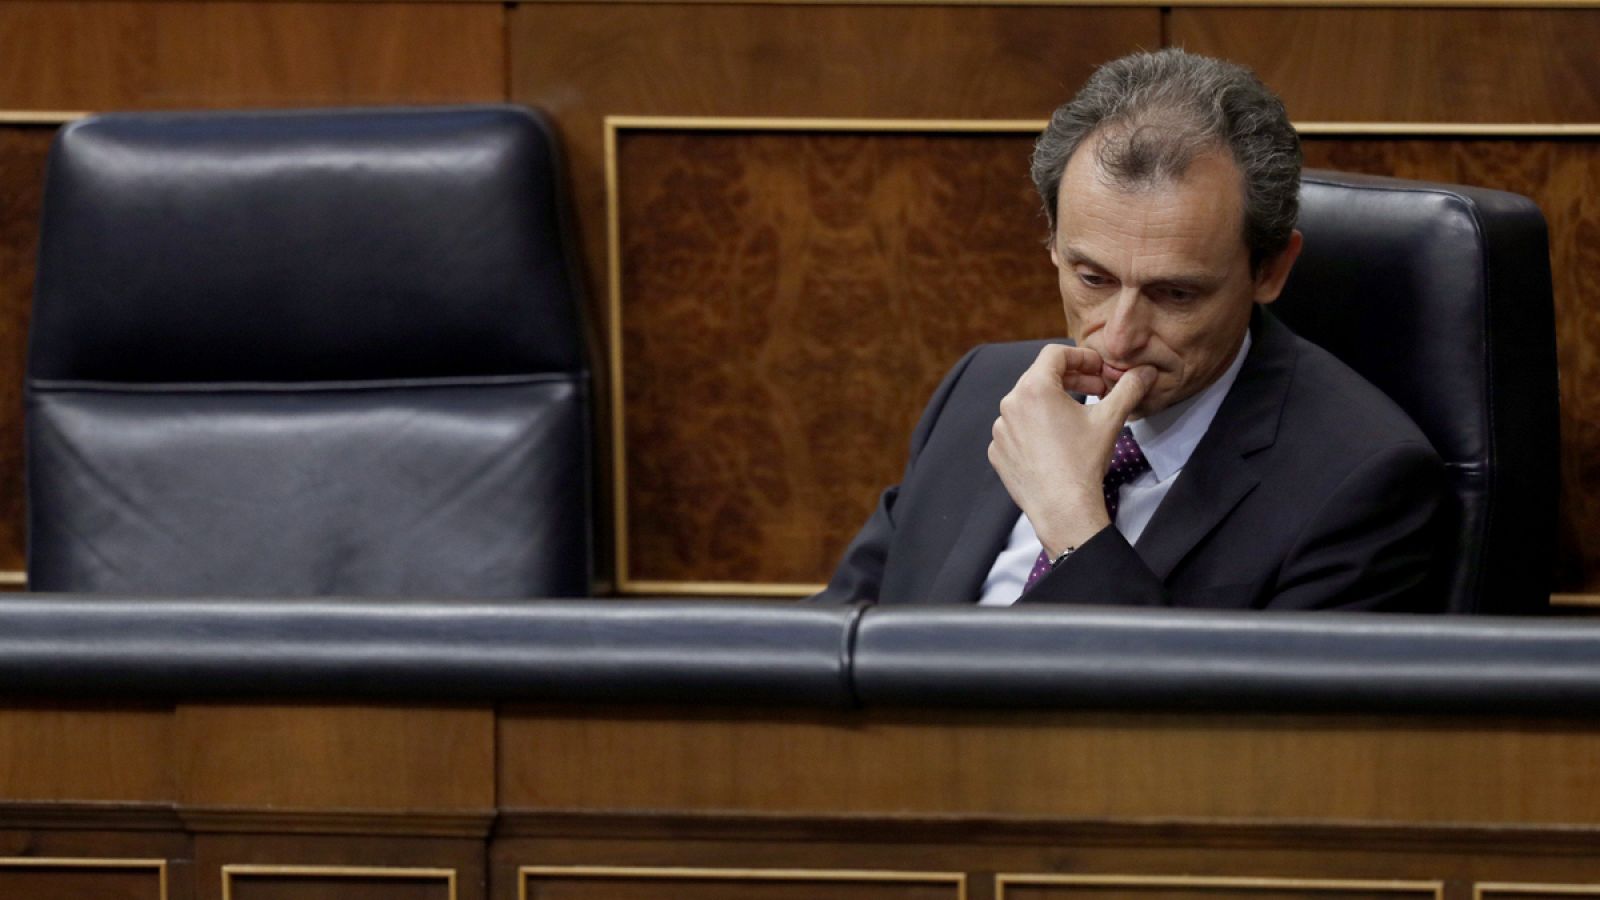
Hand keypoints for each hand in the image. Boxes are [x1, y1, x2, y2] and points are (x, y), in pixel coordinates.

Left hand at [987, 345, 1154, 556]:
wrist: (1063, 509)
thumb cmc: (1084, 462)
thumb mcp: (1111, 419)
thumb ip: (1128, 389)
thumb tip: (1146, 372)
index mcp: (1034, 388)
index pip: (1055, 354)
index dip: (1081, 357)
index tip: (1098, 370)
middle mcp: (1010, 404)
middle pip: (1040, 377)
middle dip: (1070, 379)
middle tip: (1095, 390)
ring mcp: (1000, 429)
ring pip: (1027, 404)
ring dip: (1052, 404)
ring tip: (1076, 418)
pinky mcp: (998, 451)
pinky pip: (1016, 430)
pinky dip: (1035, 428)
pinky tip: (1056, 442)